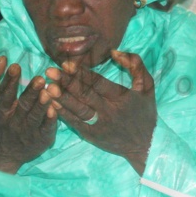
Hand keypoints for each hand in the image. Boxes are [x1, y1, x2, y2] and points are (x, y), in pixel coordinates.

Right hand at [0, 56, 56, 173]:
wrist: (1, 154)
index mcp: (0, 110)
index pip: (4, 94)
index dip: (8, 81)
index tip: (15, 66)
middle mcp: (13, 120)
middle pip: (22, 105)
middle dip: (30, 92)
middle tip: (39, 79)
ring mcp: (28, 130)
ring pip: (36, 116)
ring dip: (42, 105)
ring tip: (49, 92)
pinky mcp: (41, 138)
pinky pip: (46, 129)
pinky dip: (50, 120)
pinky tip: (56, 110)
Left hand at [45, 50, 156, 173]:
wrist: (146, 144)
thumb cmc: (145, 112)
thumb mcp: (147, 86)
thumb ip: (135, 65)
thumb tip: (114, 51)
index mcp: (122, 97)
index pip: (99, 83)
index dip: (82, 74)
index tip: (67, 64)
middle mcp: (110, 111)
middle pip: (85, 94)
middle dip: (67, 82)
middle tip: (50, 71)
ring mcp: (99, 124)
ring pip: (78, 109)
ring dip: (62, 97)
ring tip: (48, 87)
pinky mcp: (92, 135)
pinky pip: (75, 123)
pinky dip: (63, 113)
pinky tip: (52, 103)